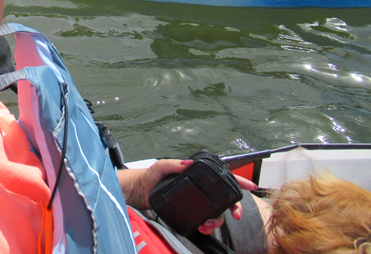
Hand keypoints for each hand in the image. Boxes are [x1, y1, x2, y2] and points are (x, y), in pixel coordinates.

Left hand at [118, 159, 256, 234]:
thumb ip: (172, 164)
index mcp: (196, 175)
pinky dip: (207, 226)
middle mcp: (200, 189)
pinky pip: (205, 220)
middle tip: (235, 215)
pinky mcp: (190, 212)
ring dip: (217, 220)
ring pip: (216, 212)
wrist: (140, 191)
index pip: (221, 177)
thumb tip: (186, 163)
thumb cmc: (150, 176)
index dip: (238, 181)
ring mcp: (196, 201)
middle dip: (234, 207)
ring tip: (208, 224)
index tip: (250, 186)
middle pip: (224, 198)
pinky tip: (202, 227)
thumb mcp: (160, 166)